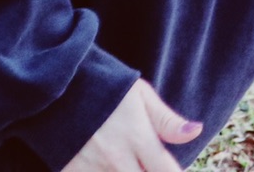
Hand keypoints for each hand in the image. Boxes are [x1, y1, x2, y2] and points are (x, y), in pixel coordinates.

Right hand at [65, 79, 201, 171]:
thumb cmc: (105, 89)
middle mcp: (116, 158)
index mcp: (137, 137)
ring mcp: (92, 170)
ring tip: (131, 164)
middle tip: (150, 165)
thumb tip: (197, 131)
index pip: (167, 171)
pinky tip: (112, 168)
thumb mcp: (140, 96)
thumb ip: (167, 121)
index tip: (173, 169)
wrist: (56, 89)